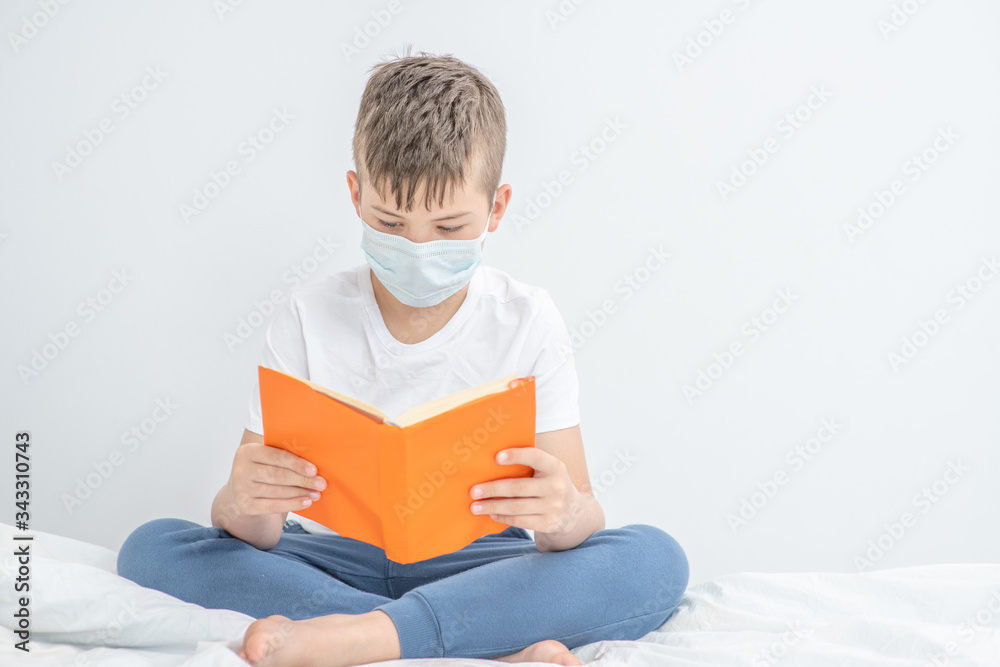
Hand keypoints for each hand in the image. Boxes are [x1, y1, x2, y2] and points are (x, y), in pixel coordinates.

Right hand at [227, 441, 326, 517]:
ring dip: (300, 493)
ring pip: (277, 492)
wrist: (243, 489)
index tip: (314, 470)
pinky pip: (272, 506)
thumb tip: (314, 465)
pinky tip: (306, 502)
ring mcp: (241, 489)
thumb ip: (284, 456)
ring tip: (316, 494)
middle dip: (302, 480)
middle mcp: (241, 469)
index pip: (276, 456)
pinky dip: (292, 504)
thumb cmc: (264, 468)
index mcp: (247, 451)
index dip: (296, 463)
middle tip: (321, 483)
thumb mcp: (268, 457)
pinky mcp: (245, 505)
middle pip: (277, 475)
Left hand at [468, 446, 583, 536]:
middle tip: (474, 491)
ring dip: (493, 506)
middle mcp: (556, 486)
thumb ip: (528, 465)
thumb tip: (491, 463)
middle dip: (493, 489)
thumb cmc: (550, 484)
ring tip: (476, 506)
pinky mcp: (549, 524)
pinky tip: (492, 514)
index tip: (496, 457)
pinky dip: (504, 518)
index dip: (516, 456)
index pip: (535, 457)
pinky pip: (521, 521)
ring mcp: (554, 507)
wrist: (574, 511)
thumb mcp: (548, 471)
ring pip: (516, 507)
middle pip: (518, 487)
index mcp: (555, 467)